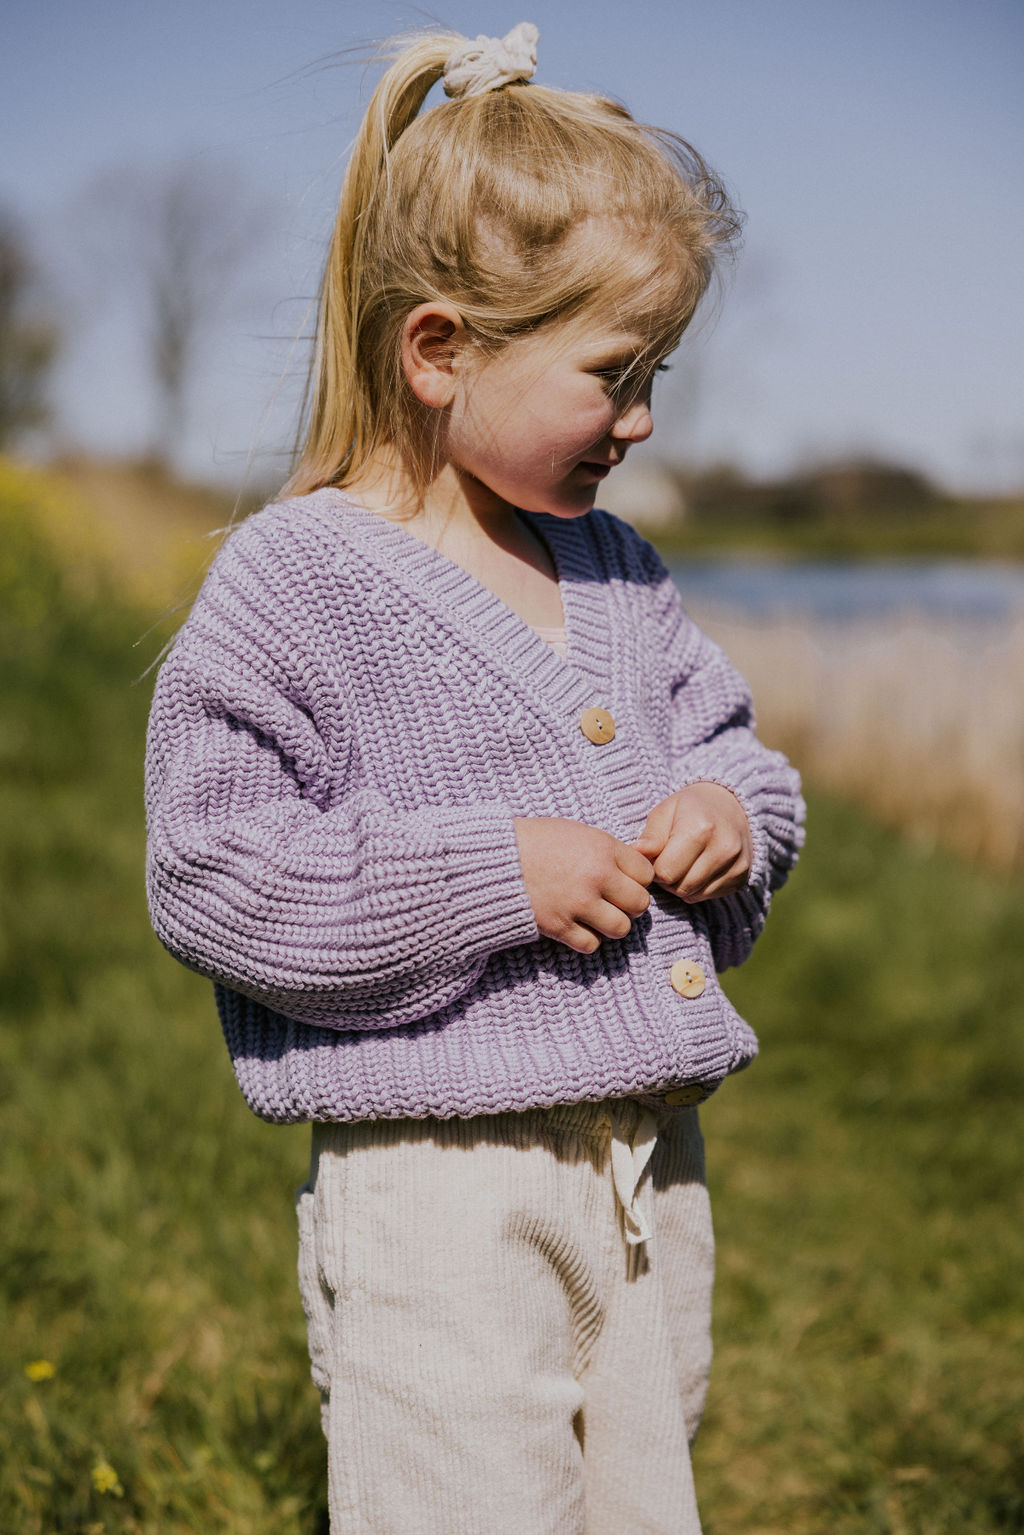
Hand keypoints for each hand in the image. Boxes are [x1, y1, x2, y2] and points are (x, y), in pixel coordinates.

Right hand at [514, 818, 653, 954]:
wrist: (490, 860)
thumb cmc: (534, 841)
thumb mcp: (576, 832)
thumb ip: (608, 849)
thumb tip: (639, 864)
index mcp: (603, 848)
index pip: (646, 874)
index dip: (636, 879)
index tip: (622, 881)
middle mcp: (596, 876)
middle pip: (639, 904)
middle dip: (628, 905)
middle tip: (612, 902)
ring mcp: (578, 903)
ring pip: (621, 928)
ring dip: (610, 925)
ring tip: (595, 917)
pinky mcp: (559, 926)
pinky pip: (592, 945)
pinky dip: (586, 939)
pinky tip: (575, 926)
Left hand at [634, 783, 752, 902]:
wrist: (732, 806)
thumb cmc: (690, 808)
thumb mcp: (666, 811)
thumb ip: (651, 835)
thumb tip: (636, 852)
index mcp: (701, 829)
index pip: (665, 872)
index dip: (655, 867)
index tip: (658, 854)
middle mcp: (724, 849)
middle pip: (680, 887)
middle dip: (668, 878)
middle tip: (668, 859)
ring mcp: (737, 865)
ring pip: (693, 895)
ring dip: (681, 884)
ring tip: (682, 863)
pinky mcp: (742, 878)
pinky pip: (707, 897)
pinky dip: (697, 887)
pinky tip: (698, 868)